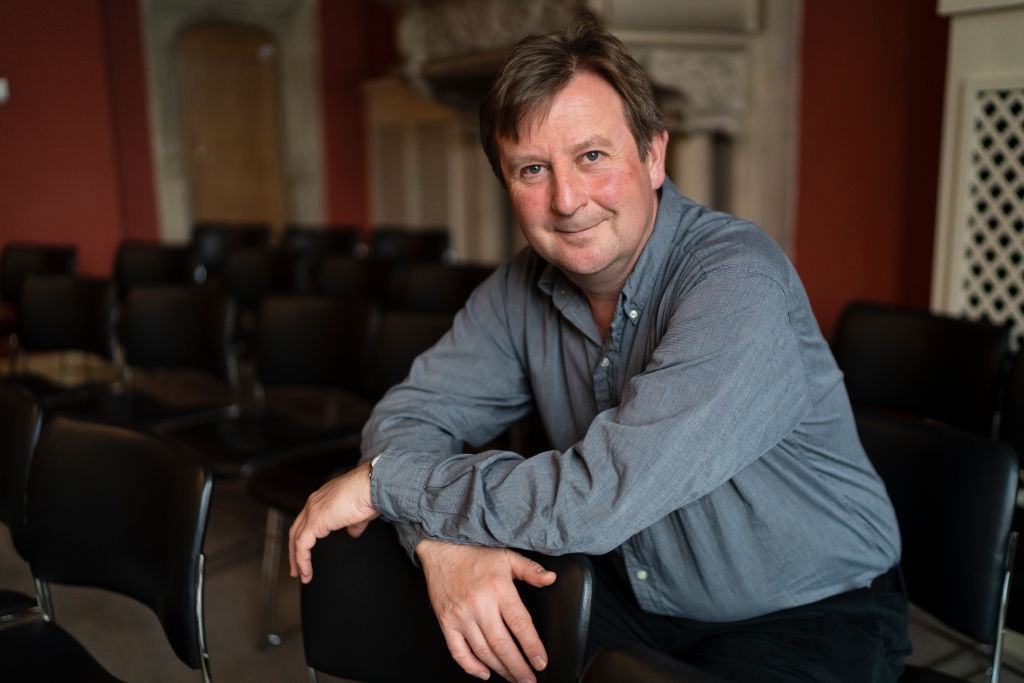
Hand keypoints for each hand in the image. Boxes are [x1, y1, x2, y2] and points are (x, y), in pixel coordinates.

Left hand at [288, 461, 378, 582]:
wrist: (370, 487)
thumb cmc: (369, 494)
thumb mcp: (359, 513)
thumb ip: (354, 525)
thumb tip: (353, 534)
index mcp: (323, 498)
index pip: (307, 520)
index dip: (305, 537)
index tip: (307, 552)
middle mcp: (314, 503)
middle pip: (296, 530)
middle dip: (294, 550)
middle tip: (296, 568)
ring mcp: (312, 511)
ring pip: (296, 539)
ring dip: (297, 559)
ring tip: (301, 575)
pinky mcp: (314, 522)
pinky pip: (302, 545)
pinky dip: (302, 560)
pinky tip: (306, 572)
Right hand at [416, 539, 556, 681]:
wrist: (441, 548)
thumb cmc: (475, 553)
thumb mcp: (507, 556)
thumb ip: (530, 570)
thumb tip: (551, 579)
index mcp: (499, 589)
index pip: (520, 625)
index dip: (532, 647)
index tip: (541, 662)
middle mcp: (480, 605)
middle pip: (503, 645)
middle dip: (519, 667)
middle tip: (529, 680)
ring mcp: (461, 616)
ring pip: (483, 652)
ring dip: (501, 669)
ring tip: (514, 678)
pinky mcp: (446, 622)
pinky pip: (458, 651)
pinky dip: (471, 666)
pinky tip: (484, 672)